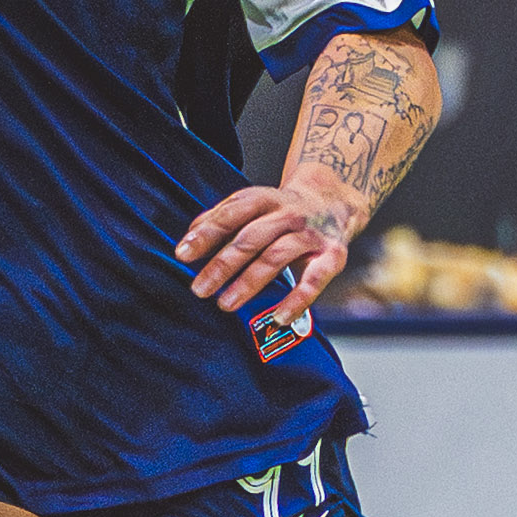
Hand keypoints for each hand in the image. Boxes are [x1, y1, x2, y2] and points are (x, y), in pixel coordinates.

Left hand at [175, 181, 350, 318]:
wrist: (334, 200)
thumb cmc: (280, 211)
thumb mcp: (252, 205)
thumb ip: (220, 219)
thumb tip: (187, 240)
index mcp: (263, 199)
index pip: (231, 214)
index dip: (206, 234)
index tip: (182, 255)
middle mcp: (287, 214)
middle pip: (251, 238)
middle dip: (223, 265)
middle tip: (199, 289)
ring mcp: (311, 234)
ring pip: (277, 257)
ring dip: (249, 282)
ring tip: (225, 304)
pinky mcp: (333, 255)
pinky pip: (314, 280)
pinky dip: (297, 300)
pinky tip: (278, 318)